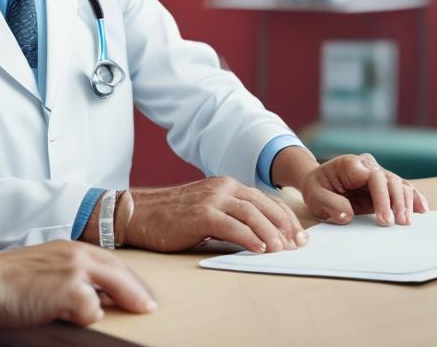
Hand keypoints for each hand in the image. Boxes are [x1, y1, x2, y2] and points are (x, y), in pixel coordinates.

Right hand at [0, 240, 155, 327]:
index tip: (138, 291)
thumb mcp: (41, 268)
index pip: (109, 259)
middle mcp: (75, 253)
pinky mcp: (70, 289)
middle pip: (120, 271)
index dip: (127, 277)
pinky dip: (86, 316)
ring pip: (114, 288)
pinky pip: (92, 309)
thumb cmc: (4, 280)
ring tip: (121, 313)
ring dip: (118, 303)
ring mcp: (75, 270)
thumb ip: (64, 274)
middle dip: (137, 290)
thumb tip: (88, 296)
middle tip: (148, 307)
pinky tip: (69, 317)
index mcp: (68, 247)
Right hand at [123, 177, 306, 253]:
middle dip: (285, 227)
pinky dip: (249, 238)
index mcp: (225, 185)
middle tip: (298, 246)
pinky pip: (232, 226)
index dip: (285, 218)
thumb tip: (260, 237)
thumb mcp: (207, 210)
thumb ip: (230, 216)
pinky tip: (260, 250)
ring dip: (271, 234)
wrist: (138, 213)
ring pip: (251, 214)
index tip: (299, 236)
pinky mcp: (201, 214)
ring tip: (282, 251)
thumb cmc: (171, 217)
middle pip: (263, 205)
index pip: (264, 200)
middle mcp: (221, 187)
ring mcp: (211, 199)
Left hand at [300, 153, 428, 225]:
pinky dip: (413, 198)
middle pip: (390, 180)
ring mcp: (378, 174)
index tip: (384, 220)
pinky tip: (421, 210)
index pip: (373, 177)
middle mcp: (367, 165)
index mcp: (350, 164)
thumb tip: (348, 215)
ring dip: (406, 203)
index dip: (382, 198)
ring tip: (407, 222)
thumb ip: (329, 204)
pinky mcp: (385, 185)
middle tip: (399, 223)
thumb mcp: (314, 196)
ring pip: (399, 184)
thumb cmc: (316, 188)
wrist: (318, 183)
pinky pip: (403, 188)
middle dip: (397, 202)